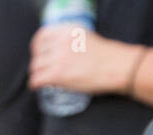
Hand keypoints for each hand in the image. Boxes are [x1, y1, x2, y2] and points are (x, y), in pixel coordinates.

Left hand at [29, 26, 144, 96]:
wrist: (118, 66)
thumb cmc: (106, 55)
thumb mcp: (85, 38)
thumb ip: (69, 41)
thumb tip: (54, 49)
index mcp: (68, 31)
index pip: (41, 36)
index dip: (37, 47)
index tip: (39, 53)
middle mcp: (61, 42)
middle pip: (37, 54)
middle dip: (38, 62)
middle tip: (42, 69)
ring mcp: (58, 58)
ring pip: (35, 67)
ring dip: (37, 74)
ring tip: (42, 78)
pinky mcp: (58, 74)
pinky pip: (36, 80)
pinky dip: (35, 84)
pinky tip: (38, 86)